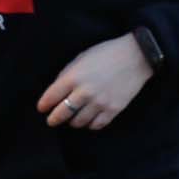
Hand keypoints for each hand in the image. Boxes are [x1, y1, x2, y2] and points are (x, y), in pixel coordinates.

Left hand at [36, 33, 153, 129]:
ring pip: (78, 122)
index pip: (51, 97)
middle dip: (54, 119)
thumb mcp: (81, 57)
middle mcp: (85, 92)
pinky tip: (89, 119)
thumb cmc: (107, 53)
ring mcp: (100, 102)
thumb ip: (67, 74)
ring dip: (73, 122)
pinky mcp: (113, 109)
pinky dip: (90, 124)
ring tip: (73, 118)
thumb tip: (57, 91)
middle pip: (62, 114)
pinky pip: (96, 125)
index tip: (42, 108)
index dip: (44, 105)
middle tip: (52, 120)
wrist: (136, 56)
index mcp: (74, 77)